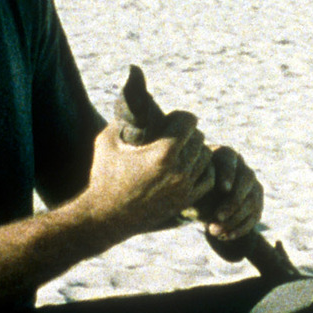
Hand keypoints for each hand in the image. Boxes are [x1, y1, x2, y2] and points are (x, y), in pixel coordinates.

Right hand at [81, 114, 214, 240]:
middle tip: (176, 134)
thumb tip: (130, 95)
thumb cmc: (104, 177)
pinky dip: (202, 170)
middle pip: (199, 138)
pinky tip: (189, 167)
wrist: (106, 217)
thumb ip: (121, 117)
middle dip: (188, 133)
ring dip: (197, 150)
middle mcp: (178, 171)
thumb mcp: (108, 141)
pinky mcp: (185, 201)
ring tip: (183, 149)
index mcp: (162, 153)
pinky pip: (208, 180)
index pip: (189, 122)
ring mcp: (184, 188)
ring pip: (206, 158)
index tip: (173, 119)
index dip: (181, 117)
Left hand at [200, 145, 263, 241]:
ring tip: (215, 231)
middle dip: (233, 201)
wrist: (201, 199)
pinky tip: (225, 236)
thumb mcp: (190, 185)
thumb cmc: (192, 187)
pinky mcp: (256, 202)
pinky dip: (240, 228)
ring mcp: (252, 185)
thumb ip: (196, 187)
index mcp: (224, 155)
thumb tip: (197, 196)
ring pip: (251, 200)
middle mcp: (242, 167)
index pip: (230, 160)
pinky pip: (254, 215)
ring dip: (235, 219)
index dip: (229, 174)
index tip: (224, 188)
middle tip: (218, 217)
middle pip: (246, 179)